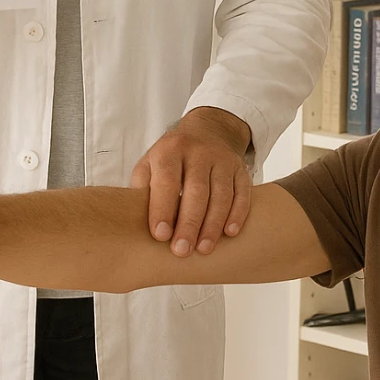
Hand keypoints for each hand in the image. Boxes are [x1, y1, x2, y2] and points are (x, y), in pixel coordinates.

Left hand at [129, 107, 252, 257]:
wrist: (208, 130)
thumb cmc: (172, 157)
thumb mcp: (151, 163)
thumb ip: (144, 188)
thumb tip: (137, 223)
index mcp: (170, 151)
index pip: (167, 180)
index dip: (163, 208)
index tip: (161, 235)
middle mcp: (198, 153)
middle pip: (196, 190)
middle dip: (189, 223)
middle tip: (182, 250)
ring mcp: (222, 160)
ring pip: (221, 194)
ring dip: (213, 224)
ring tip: (204, 248)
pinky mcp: (240, 169)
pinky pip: (242, 193)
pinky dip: (237, 214)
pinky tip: (229, 233)